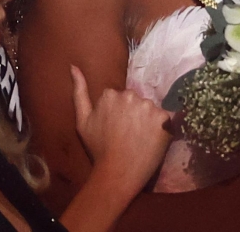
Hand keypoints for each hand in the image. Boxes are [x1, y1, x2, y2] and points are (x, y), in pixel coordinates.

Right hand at [70, 65, 171, 197]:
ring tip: (139, 139)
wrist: (117, 172)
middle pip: (137, 100)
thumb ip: (79, 91)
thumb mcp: (82, 120)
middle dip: (134, 114)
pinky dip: (161, 128)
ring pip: (151, 109)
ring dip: (148, 120)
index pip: (121, 97)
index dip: (120, 114)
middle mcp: (130, 95)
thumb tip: (74, 66)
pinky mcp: (164, 117)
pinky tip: (151, 140)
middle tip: (128, 134)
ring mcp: (148, 106)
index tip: (116, 128)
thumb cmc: (98, 148)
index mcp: (111, 94)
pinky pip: (165, 118)